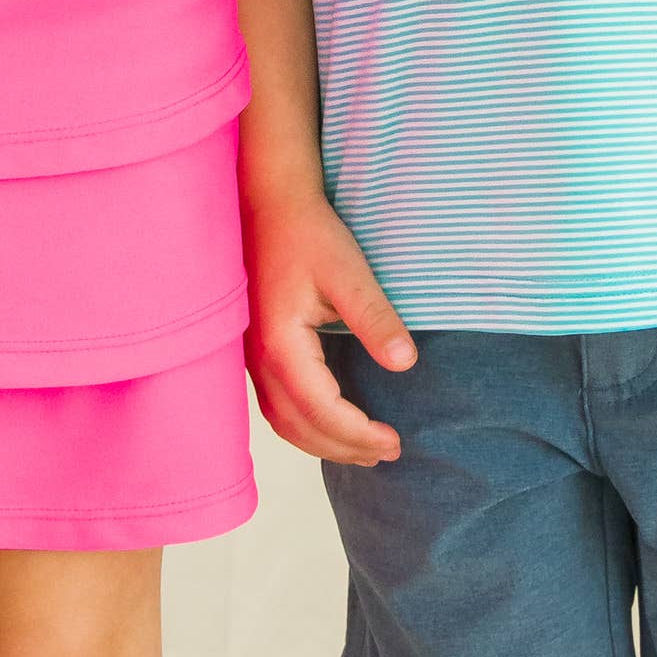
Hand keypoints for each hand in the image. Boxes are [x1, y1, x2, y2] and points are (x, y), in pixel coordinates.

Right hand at [246, 189, 415, 465]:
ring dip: (322, 443)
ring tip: (363, 449)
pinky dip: (304, 425)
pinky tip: (330, 420)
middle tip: (387, 453)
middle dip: (343, 448)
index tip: (394, 441)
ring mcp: (252, 356)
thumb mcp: (348, 271)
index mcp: (281, 344)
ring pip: (282, 421)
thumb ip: (374, 317)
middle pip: (298, 426)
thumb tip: (405, 363)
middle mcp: (258, 359)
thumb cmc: (307, 233)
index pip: (321, 410)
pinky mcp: (255, 350)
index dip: (358, 433)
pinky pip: (276, 405)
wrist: (267, 203)